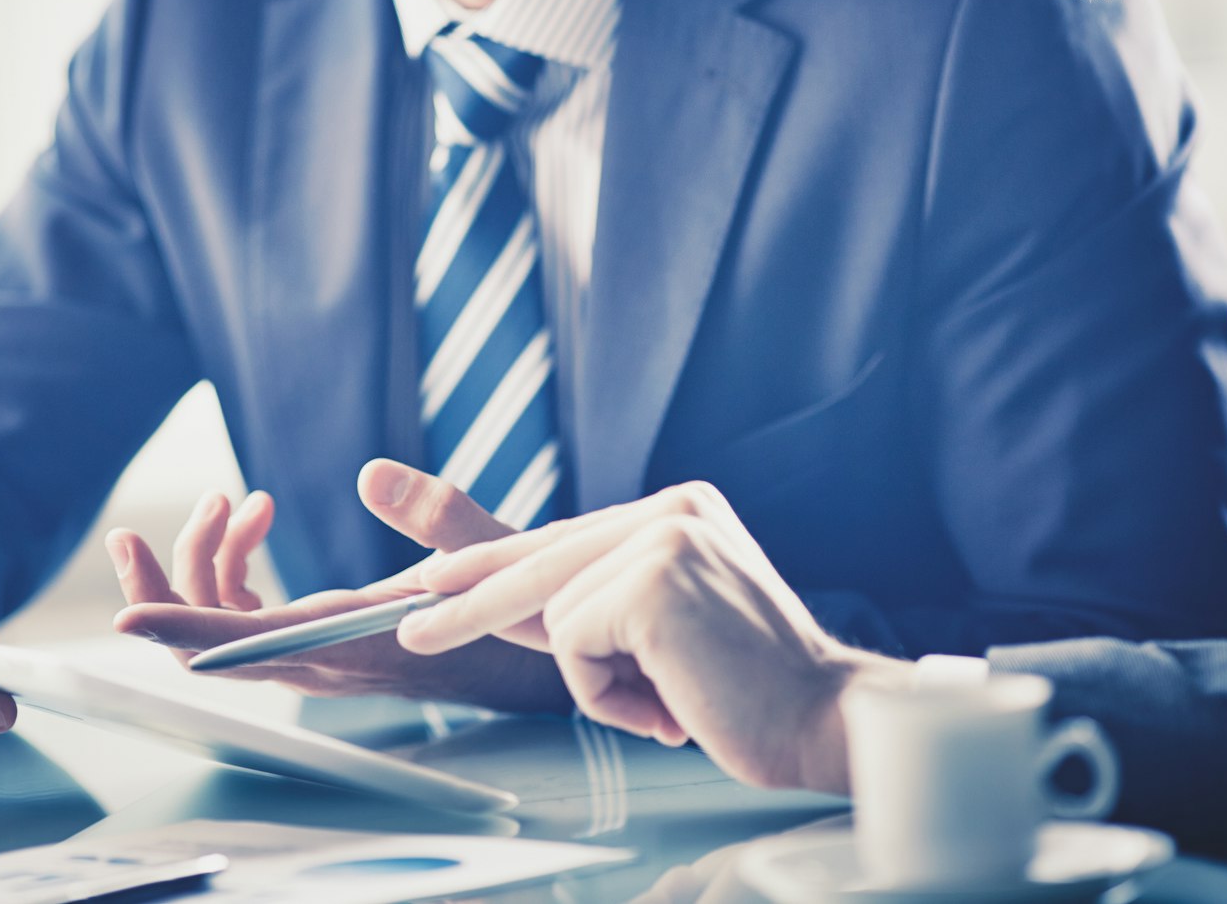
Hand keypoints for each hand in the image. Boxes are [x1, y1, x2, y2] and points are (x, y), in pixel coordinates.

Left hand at [105, 469, 571, 711]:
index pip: (243, 645)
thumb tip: (369, 473)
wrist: (527, 655)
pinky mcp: (308, 644)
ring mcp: (306, 657)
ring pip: (214, 629)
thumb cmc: (511, 604)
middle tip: (154, 522)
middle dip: (164, 584)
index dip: (179, 630)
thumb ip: (436, 511)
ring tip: (241, 501)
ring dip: (206, 561)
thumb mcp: (486, 548)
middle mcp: (316, 662)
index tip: (125, 617)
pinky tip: (259, 519)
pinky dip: (232, 567)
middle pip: (203, 647)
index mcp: (350, 643)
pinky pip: (239, 617)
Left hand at [373, 472, 908, 791]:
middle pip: (538, 557)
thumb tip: (502, 603)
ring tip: (666, 699)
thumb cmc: (744, 691)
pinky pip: (572, 644)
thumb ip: (592, 603)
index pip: (562, 536)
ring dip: (594, 678)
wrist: (820, 720)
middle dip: (466, 597)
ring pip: (553, 611)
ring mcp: (662, 536)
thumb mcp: (658, 630)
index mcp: (679, 507)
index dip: (490, 563)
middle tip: (406, 620)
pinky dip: (605, 693)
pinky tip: (671, 702)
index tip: (429, 575)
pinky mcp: (651, 581)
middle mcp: (671, 506)